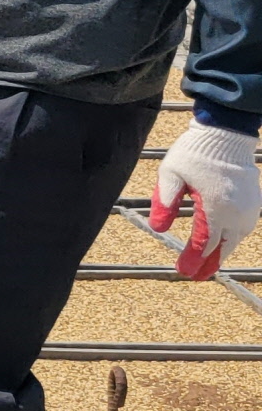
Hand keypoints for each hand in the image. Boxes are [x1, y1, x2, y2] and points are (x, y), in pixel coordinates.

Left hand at [151, 124, 261, 279]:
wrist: (226, 135)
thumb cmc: (194, 153)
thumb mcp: (170, 174)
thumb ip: (164, 202)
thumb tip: (157, 229)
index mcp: (215, 206)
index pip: (204, 242)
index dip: (193, 259)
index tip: (183, 271)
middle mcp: (236, 211)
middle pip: (223, 246)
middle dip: (209, 262)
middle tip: (195, 276)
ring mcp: (248, 207)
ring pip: (236, 238)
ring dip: (221, 251)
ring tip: (208, 263)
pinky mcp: (254, 201)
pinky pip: (244, 227)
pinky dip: (232, 237)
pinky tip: (222, 241)